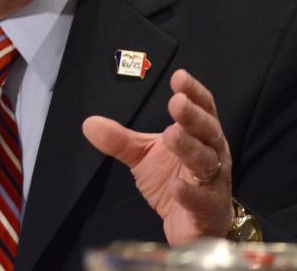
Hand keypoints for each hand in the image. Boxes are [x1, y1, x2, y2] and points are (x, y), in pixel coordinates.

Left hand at [82, 69, 232, 244]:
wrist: (193, 226)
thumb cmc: (173, 180)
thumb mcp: (142, 156)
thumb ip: (119, 140)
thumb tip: (88, 123)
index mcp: (199, 136)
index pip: (202, 109)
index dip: (194, 92)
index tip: (179, 76)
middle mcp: (213, 155)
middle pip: (207, 131)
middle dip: (193, 116)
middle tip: (176, 102)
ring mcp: (213, 183)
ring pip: (205, 162)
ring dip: (189, 147)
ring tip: (171, 134)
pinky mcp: (209, 211)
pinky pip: (201, 200)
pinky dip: (189, 193)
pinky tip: (175, 186)